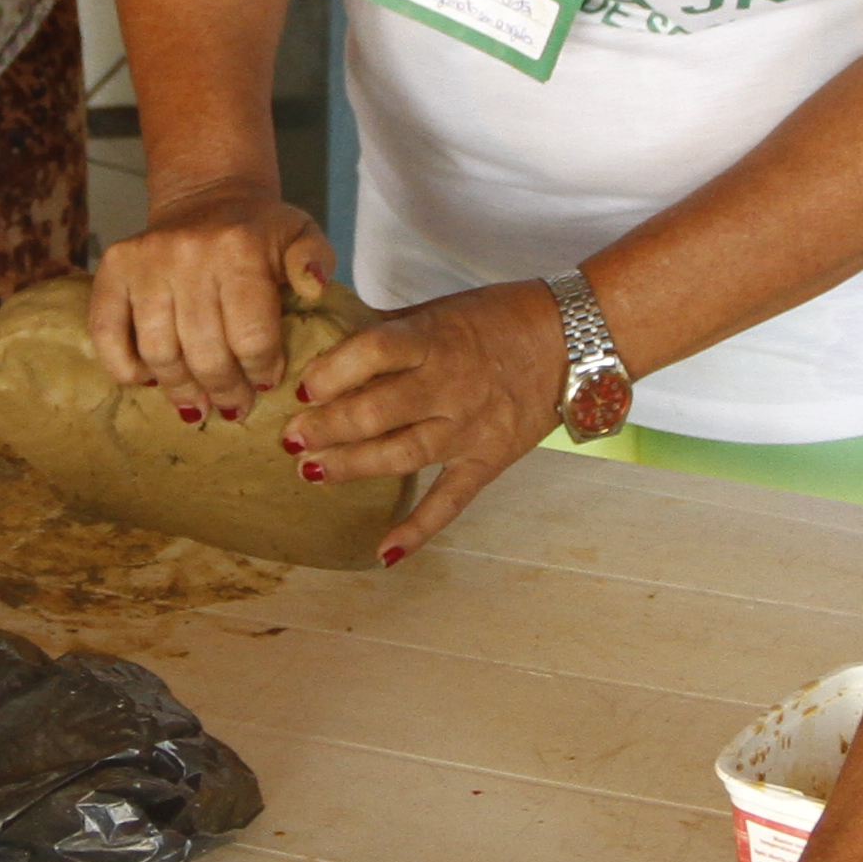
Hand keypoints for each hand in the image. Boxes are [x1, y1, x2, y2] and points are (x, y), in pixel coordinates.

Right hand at [88, 180, 337, 424]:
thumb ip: (316, 260)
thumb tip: (314, 288)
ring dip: (180, 389)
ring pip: (159, 352)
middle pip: (205, 352)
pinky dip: (124, 367)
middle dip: (224, 391)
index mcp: (239, 248)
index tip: (266, 382)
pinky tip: (147, 380)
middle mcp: (188, 253)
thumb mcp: (301, 234)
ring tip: (197, 405)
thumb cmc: (258, 231)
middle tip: (233, 407)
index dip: (261, 371)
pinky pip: (107, 332)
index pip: (251, 337)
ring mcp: (146, 261)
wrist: (208, 195)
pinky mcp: (114, 267)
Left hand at [279, 279, 570, 562]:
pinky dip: (419, 528)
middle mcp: (449, 385)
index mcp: (434, 339)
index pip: (374, 352)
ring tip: (310, 472)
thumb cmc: (496, 318)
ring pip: (402, 454)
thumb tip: (323, 339)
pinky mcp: (488, 459)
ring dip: (352, 466)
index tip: (303, 387)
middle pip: (377, 412)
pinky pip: (451, 499)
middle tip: (291, 437)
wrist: (571, 339)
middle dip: (327, 427)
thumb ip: (386, 331)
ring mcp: (469, 427)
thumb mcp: (437, 309)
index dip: (333, 371)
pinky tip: (384, 552)